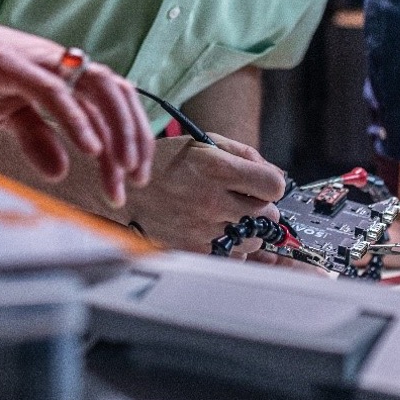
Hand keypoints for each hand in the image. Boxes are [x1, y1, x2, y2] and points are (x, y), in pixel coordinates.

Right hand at [0, 0, 152, 205]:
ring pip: (96, 88)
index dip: (130, 137)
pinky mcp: (11, 63)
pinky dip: (75, 119)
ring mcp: (38, 60)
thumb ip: (37, 139)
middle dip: (132, 137)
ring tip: (121, 167)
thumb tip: (60, 171)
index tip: (134, 176)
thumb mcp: (8, 116)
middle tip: (136, 178)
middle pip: (115, 94)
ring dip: (115, 128)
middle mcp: (60, 64)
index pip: (111, 104)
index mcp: (64, 75)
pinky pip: (52, 91)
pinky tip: (88, 147)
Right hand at [121, 135, 286, 251]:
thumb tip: (277, 175)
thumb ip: (244, 155)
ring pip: (253, 240)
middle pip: (268, 216)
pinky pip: (232, 256)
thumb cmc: (163, 164)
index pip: (274, 186)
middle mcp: (212, 200)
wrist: (122, 190)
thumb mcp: (202, 143)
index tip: (261, 186)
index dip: (270, 185)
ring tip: (223, 216)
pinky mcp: (194, 251)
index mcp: (216, 168)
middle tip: (238, 201)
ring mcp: (203, 229)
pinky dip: (229, 247)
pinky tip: (211, 230)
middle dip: (259, 208)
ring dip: (246, 230)